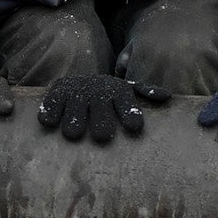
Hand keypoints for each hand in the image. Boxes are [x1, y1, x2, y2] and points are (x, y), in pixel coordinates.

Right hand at [38, 74, 172, 142]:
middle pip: (100, 106)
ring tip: (74, 133)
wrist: (80, 81)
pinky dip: (50, 112)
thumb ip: (146, 92)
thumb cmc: (109, 95)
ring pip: (75, 106)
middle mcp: (97, 91)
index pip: (126, 102)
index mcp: (118, 91)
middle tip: (103, 136)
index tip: (134, 127)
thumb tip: (167, 97)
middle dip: (101, 121)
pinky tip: (49, 122)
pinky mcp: (57, 93)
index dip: (130, 113)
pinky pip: (52, 103)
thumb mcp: (128, 91)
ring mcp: (76, 92)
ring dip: (74, 118)